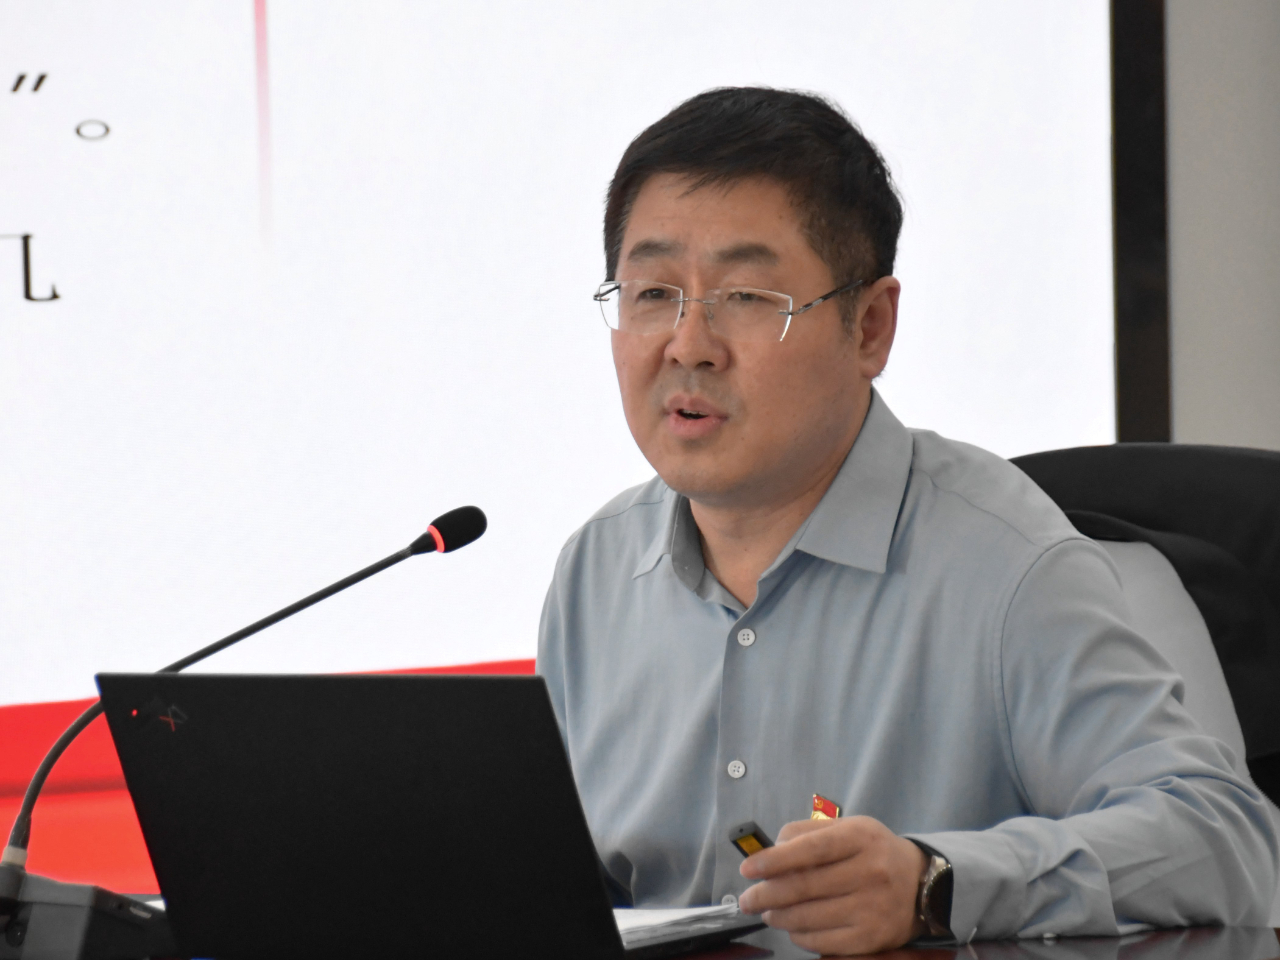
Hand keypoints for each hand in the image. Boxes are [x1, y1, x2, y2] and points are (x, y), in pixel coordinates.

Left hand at [736, 816, 926, 955]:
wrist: (922, 886)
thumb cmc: (873, 852)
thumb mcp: (848, 828)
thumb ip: (807, 833)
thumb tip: (770, 852)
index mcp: (861, 837)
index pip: (811, 849)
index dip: (775, 860)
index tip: (748, 869)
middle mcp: (870, 872)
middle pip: (805, 886)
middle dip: (766, 894)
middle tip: (747, 899)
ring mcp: (872, 908)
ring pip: (809, 917)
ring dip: (779, 917)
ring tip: (768, 912)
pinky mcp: (871, 939)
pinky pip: (822, 942)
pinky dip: (799, 936)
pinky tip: (793, 928)